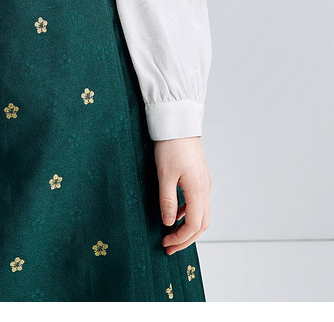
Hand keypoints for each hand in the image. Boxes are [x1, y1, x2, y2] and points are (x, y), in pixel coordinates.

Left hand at [153, 136, 210, 254]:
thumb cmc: (170, 146)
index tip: (166, 243)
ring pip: (202, 214)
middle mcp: (205, 189)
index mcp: (198, 190)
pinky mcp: (200, 178)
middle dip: (186, 239)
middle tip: (169, 247)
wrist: (178, 123)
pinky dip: (188, 214)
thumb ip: (167, 201)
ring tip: (171, 235)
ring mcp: (204, 183)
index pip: (194, 225)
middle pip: (201, 224)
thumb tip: (169, 223)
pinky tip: (175, 214)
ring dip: (188, 228)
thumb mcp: (164, 175)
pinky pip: (198, 203)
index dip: (180, 238)